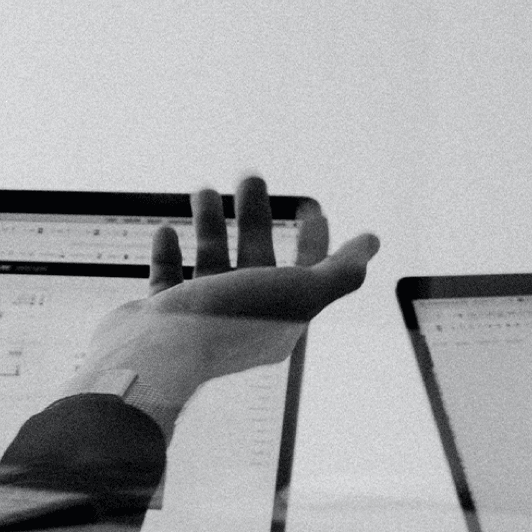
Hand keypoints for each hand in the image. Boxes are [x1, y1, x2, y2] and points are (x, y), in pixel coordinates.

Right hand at [75, 176, 377, 433]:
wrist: (159, 354)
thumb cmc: (231, 321)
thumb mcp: (301, 294)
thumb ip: (340, 272)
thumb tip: (372, 244)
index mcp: (278, 318)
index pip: (307, 275)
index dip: (314, 240)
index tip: (311, 205)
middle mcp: (241, 318)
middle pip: (257, 259)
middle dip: (256, 217)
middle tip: (250, 176)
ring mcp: (199, 318)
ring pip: (211, 263)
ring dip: (211, 226)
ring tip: (204, 190)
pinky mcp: (161, 316)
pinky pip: (167, 280)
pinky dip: (169, 253)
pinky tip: (167, 230)